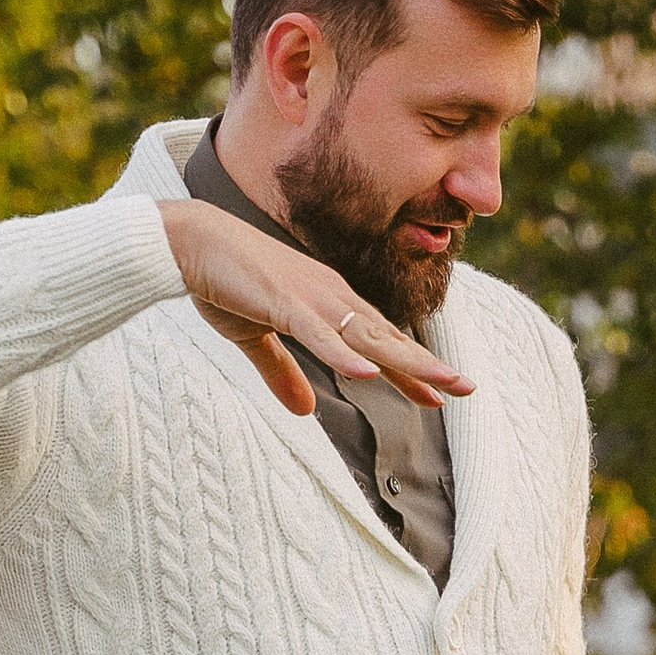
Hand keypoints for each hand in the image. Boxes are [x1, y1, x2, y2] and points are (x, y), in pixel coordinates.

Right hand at [159, 199, 470, 418]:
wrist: (188, 241)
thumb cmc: (222, 281)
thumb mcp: (255, 338)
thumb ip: (282, 373)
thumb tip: (304, 413)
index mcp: (326, 304)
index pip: (377, 342)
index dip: (410, 369)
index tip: (440, 394)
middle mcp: (329, 298)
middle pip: (386, 339)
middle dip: (426, 366)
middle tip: (467, 389)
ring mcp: (310, 299)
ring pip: (367, 337)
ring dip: (405, 361)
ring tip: (441, 385)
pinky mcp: (282, 302)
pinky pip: (318, 333)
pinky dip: (343, 353)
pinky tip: (368, 373)